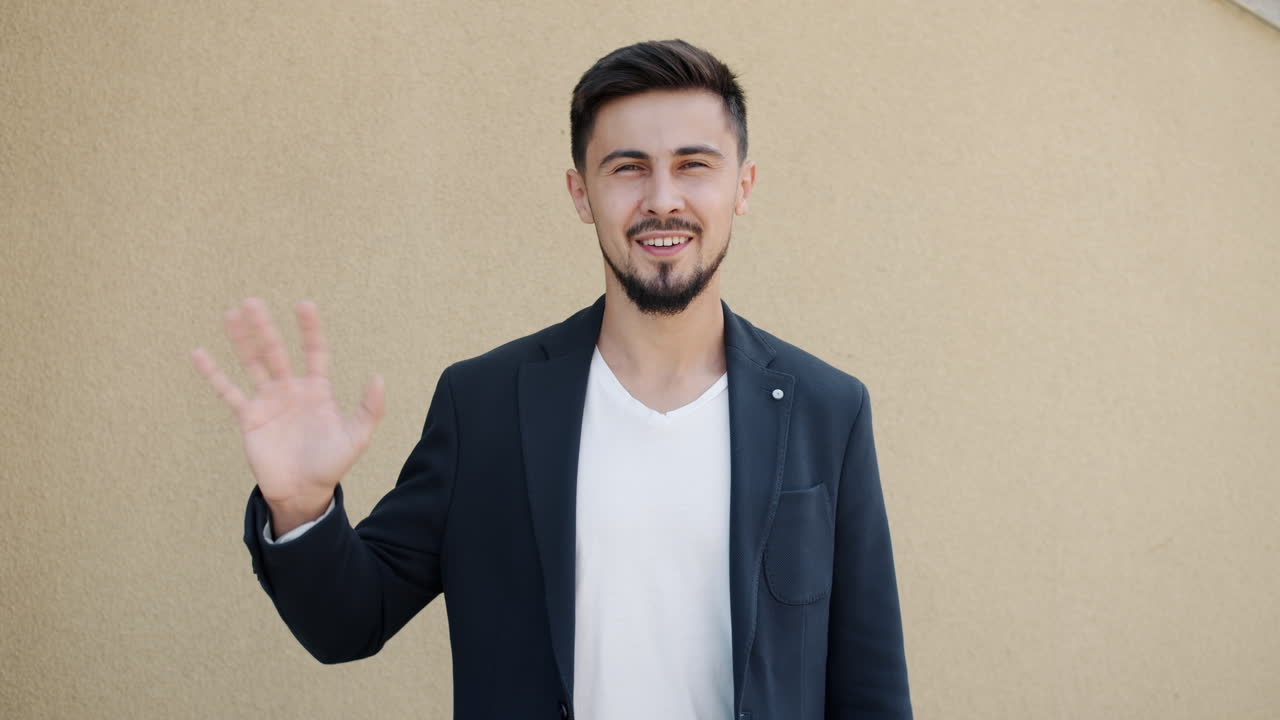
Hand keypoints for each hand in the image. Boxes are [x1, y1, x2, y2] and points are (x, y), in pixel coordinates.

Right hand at [191, 298, 384, 532]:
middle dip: (265, 327)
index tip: (305, 305)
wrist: (304, 492)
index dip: (310, 330)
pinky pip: (228, 391)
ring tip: (231, 313)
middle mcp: (290, 389)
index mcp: (317, 390)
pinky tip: (199, 354)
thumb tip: (378, 378)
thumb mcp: (357, 437)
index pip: (314, 351)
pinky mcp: (249, 417)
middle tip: (252, 301)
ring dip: (241, 340)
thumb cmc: (331, 464)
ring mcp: (268, 401)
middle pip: (276, 351)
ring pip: (252, 363)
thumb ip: (369, 409)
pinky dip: (214, 374)